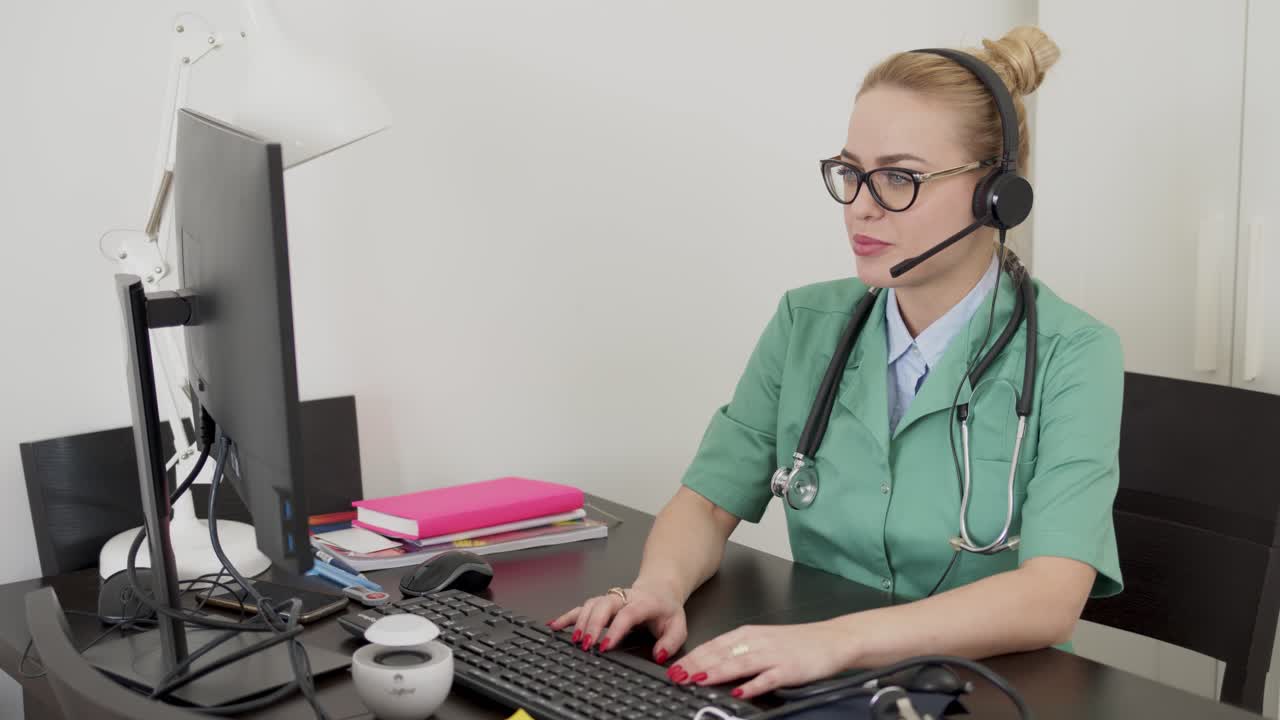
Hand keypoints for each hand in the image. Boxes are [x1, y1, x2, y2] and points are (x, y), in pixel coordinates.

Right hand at [547, 581, 686, 663]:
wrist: (660, 588)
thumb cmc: (666, 610)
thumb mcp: (678, 626)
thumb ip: (670, 642)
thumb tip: (658, 654)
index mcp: (644, 602)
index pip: (628, 613)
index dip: (615, 629)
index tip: (605, 646)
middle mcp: (625, 597)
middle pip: (604, 605)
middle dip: (593, 624)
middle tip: (586, 644)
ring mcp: (611, 598)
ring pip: (591, 604)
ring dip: (580, 621)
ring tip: (574, 640)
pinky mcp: (601, 602)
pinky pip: (582, 606)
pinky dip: (568, 615)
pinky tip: (555, 625)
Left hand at [665, 621, 849, 699]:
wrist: (831, 639)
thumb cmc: (796, 643)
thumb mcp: (762, 641)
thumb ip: (738, 651)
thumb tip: (709, 664)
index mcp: (748, 634)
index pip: (714, 645)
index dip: (693, 656)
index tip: (674, 667)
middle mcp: (758, 642)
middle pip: (722, 654)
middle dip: (697, 665)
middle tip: (678, 676)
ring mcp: (773, 655)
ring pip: (740, 663)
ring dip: (718, 672)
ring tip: (699, 680)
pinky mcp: (789, 669)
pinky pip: (768, 678)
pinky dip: (753, 685)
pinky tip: (739, 692)